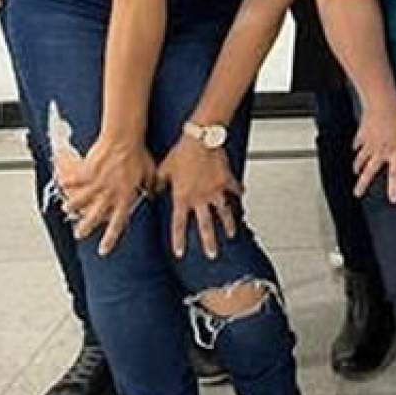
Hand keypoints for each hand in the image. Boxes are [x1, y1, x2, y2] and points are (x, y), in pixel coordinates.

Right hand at [58, 132, 156, 255]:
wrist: (124, 140)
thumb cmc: (138, 154)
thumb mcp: (149, 172)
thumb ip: (150, 185)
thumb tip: (154, 192)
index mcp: (125, 196)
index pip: (118, 223)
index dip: (110, 238)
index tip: (103, 250)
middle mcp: (109, 194)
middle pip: (94, 217)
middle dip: (86, 227)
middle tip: (79, 234)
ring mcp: (96, 184)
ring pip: (81, 201)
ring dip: (73, 206)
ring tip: (67, 211)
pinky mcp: (87, 173)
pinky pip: (74, 180)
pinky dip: (68, 181)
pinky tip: (62, 183)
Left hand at [157, 135, 241, 259]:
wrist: (201, 140)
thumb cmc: (182, 153)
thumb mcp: (164, 170)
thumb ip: (159, 184)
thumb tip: (153, 192)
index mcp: (183, 198)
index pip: (179, 224)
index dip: (179, 240)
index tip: (180, 253)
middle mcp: (200, 198)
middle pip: (205, 225)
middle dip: (209, 242)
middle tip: (212, 254)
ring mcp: (215, 190)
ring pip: (224, 212)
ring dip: (228, 224)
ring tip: (231, 234)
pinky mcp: (226, 179)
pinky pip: (234, 188)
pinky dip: (238, 192)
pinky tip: (242, 196)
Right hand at [352, 97, 395, 203]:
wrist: (382, 103)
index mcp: (395, 152)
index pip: (395, 174)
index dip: (394, 188)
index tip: (392, 200)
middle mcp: (380, 151)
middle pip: (369, 172)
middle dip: (363, 184)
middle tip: (357, 194)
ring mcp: (369, 143)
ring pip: (361, 159)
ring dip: (358, 167)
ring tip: (355, 172)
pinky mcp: (362, 134)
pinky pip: (358, 143)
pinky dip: (356, 147)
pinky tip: (355, 148)